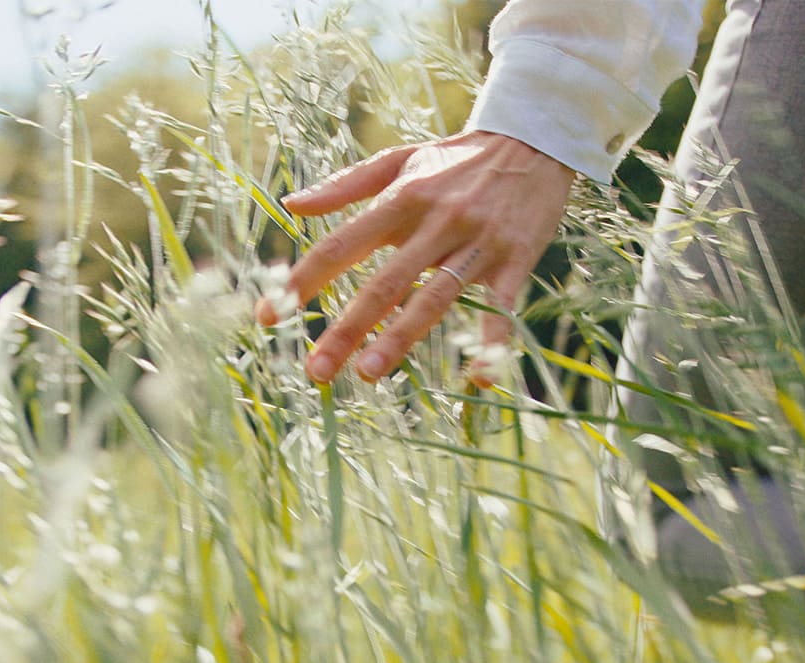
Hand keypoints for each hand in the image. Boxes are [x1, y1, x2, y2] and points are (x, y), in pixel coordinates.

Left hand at [260, 130, 574, 385]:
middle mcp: (434, 222)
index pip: (340, 246)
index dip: (303, 281)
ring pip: (434, 297)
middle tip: (315, 371)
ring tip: (369, 374)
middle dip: (347, 329)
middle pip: (383, 284)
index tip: (269, 317)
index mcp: (399, 199)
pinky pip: (502, 307)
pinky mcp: (516, 258)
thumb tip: (290, 205)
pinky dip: (492, 343)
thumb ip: (344, 185)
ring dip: (401, 338)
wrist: (534, 140)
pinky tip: (481, 379)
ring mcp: (475, 242)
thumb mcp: (398, 160)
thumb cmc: (455, 159)